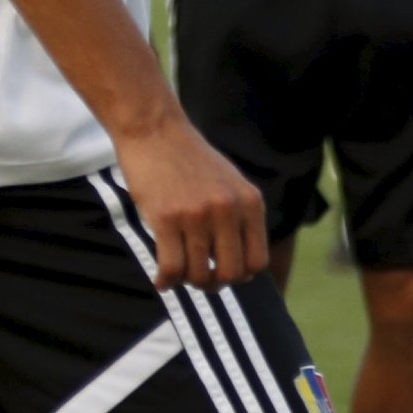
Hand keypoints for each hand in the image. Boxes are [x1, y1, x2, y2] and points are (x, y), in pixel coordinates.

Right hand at [112, 117, 269, 289]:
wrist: (155, 129)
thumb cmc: (189, 160)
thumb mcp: (230, 184)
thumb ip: (240, 219)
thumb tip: (245, 272)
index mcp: (250, 203)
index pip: (258, 261)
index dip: (241, 275)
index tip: (223, 271)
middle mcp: (228, 210)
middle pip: (231, 273)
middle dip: (215, 283)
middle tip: (199, 279)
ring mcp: (198, 215)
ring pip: (198, 274)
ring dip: (187, 282)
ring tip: (177, 274)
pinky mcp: (167, 218)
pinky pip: (171, 268)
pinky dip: (165, 282)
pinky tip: (161, 281)